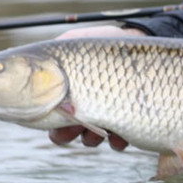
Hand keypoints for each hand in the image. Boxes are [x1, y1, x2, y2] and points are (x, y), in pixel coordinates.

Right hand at [49, 25, 145, 149]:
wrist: (140, 47)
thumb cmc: (107, 44)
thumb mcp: (80, 39)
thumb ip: (59, 49)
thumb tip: (43, 64)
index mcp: (67, 94)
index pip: (48, 114)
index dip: (49, 121)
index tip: (57, 116)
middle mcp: (81, 109)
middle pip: (64, 132)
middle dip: (66, 133)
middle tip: (75, 125)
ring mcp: (101, 119)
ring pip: (88, 140)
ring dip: (91, 136)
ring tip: (102, 125)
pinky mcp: (124, 126)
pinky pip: (116, 143)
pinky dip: (117, 141)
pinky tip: (121, 133)